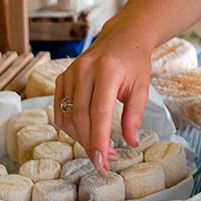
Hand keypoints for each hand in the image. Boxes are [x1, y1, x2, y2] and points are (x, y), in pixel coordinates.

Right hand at [53, 22, 152, 173]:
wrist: (122, 38)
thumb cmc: (134, 63)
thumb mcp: (142, 87)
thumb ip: (135, 115)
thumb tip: (131, 142)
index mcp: (107, 71)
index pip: (99, 113)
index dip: (99, 141)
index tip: (103, 162)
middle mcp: (84, 70)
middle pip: (81, 118)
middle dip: (90, 144)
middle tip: (104, 161)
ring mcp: (70, 73)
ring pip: (67, 117)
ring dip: (80, 138)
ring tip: (98, 147)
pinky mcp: (62, 77)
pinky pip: (59, 110)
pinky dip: (69, 126)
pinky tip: (84, 132)